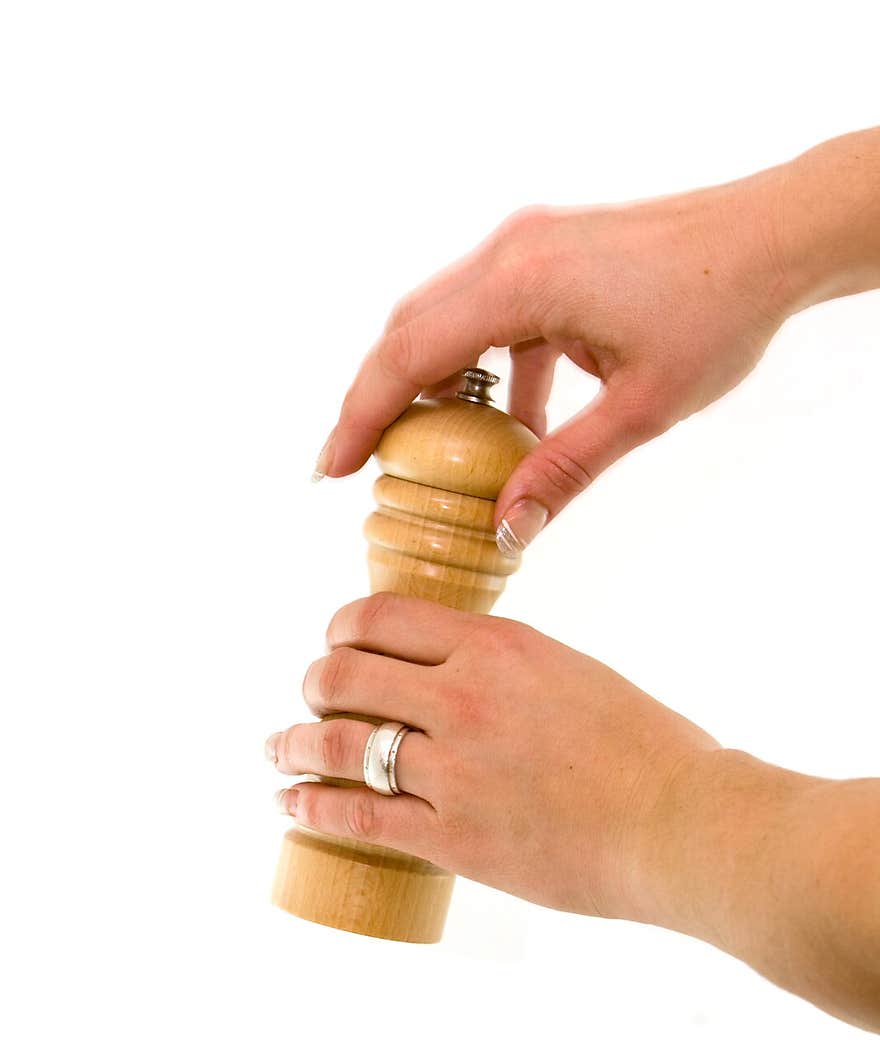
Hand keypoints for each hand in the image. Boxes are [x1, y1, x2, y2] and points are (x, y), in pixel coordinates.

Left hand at [266, 593, 718, 919]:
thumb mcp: (575, 675)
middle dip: (315, 685)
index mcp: (497, 646)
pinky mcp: (453, 837)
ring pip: (339, 744)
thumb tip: (467, 676)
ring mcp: (453, 770)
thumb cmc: (651, 750)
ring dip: (293, 744)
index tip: (336, 644)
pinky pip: (356, 817)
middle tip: (311, 701)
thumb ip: (511, 670)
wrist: (682, 824)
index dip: (342, 629)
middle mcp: (463, 698)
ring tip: (277, 750)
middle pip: (344, 674)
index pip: (381, 617)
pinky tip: (290, 804)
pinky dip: (311, 806)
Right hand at [315, 171, 791, 547]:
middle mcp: (511, 252)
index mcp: (522, 284)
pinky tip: (515, 425)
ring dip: (430, 384)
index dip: (361, 415)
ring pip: (445, 318)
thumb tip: (506, 531)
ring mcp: (528, 245)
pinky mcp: (549, 253)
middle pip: (410, 330)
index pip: (409, 354)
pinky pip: (492, 315)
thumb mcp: (641, 410)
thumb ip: (564, 470)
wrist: (772, 239)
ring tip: (427, 453)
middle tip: (356, 466)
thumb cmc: (718, 313)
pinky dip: (487, 370)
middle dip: (378, 400)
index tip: (332, 467)